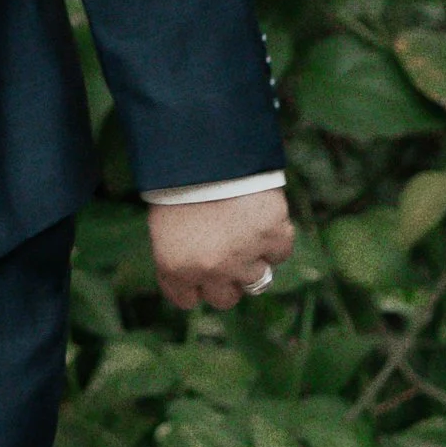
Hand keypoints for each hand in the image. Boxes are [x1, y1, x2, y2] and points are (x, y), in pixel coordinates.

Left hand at [148, 188, 293, 313]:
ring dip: (253, 258)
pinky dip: (275, 238)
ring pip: (257, 280)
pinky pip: (280, 252)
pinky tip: (262, 216)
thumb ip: (180, 256)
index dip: (195, 284)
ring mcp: (243, 258)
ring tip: (244, 227)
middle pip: (225, 298)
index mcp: (174, 267)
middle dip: (226, 278)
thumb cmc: (180, 179)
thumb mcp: (165, 223)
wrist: (209, 147)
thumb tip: (199, 280)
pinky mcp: (273, 238)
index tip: (200, 269)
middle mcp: (210, 270)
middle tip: (227, 249)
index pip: (186, 299)